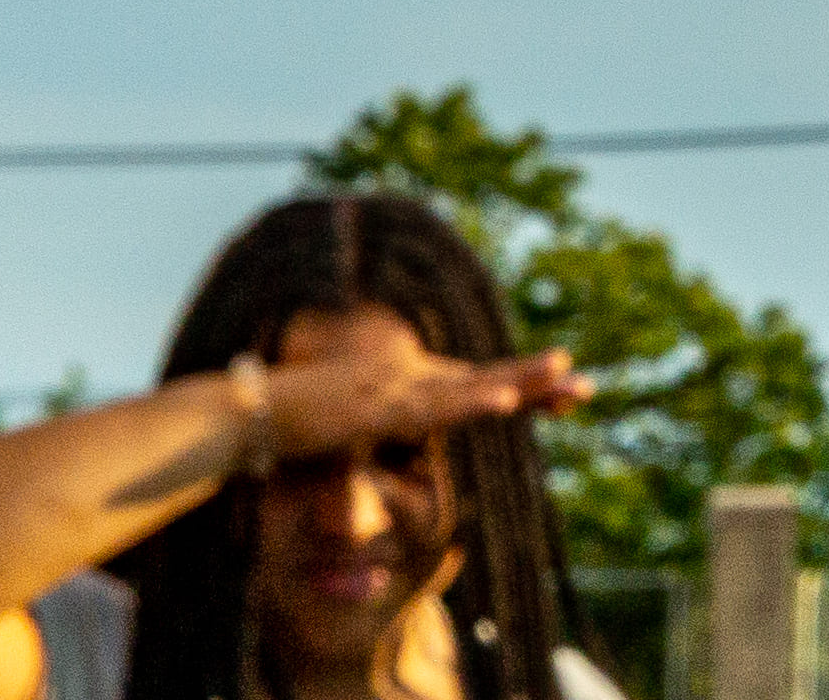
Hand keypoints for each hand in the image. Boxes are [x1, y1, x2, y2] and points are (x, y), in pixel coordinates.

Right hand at [254, 313, 585, 464]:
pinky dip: (466, 405)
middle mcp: (405, 383)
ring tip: (559, 375)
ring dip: (512, 383)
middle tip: (584, 381)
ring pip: (465, 389)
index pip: (474, 388)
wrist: (243, 417)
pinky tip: (501, 402)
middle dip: (533, 383)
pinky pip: (429, 410)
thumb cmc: (292, 431)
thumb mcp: (349, 441)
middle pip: (481, 382)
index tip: (567, 391)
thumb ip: (379, 443)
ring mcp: (391, 391)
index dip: (519, 390)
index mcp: (406, 390)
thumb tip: (399, 453)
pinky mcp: (373, 409)